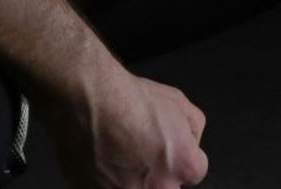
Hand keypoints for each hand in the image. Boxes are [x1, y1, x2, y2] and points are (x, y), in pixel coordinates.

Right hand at [47, 67, 207, 188]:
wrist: (87, 102)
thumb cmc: (130, 101)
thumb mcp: (180, 103)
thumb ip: (193, 131)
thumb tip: (189, 142)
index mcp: (182, 165)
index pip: (194, 173)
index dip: (182, 157)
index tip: (170, 148)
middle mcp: (156, 187)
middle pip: (165, 187)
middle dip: (158, 173)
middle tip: (143, 152)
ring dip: (131, 178)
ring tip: (119, 153)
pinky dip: (106, 179)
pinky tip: (102, 158)